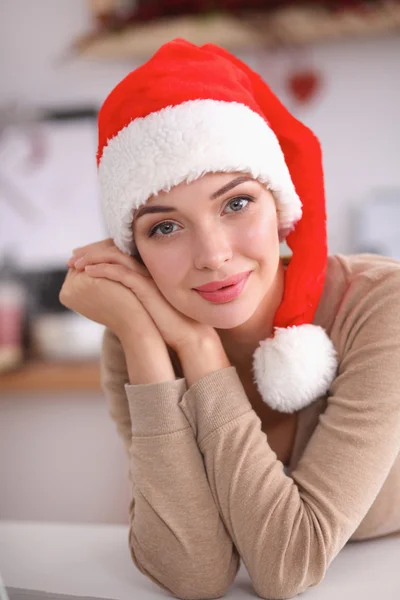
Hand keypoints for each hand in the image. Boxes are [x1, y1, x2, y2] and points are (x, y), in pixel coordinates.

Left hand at [68, 238, 216, 351]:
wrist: (185, 334)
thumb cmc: (165, 323)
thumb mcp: (143, 304)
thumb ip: (129, 295)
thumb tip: (108, 298)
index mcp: (144, 270)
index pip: (116, 251)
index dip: (96, 251)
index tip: (78, 259)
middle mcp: (145, 268)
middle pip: (113, 249)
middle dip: (89, 251)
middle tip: (71, 257)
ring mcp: (145, 276)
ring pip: (114, 256)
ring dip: (91, 258)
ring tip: (74, 264)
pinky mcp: (145, 286)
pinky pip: (120, 272)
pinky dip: (102, 270)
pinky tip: (87, 273)